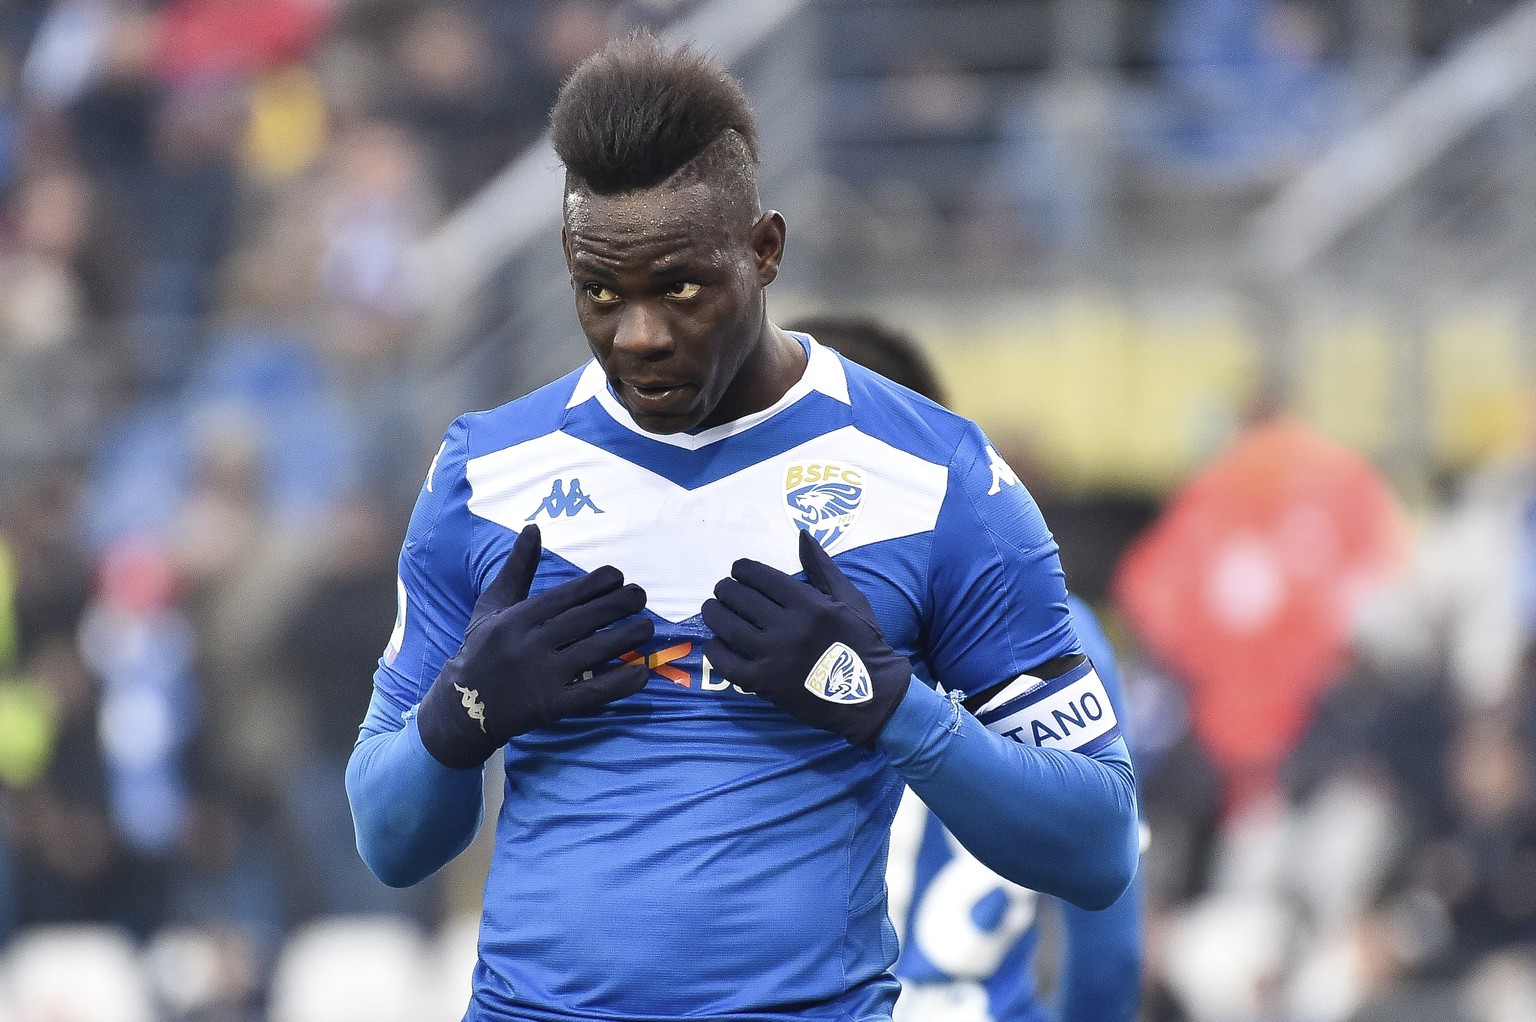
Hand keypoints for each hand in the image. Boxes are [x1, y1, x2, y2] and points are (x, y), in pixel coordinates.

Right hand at [417, 524, 654, 768]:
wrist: (463, 708)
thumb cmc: (482, 649)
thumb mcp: (493, 605)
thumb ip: (518, 568)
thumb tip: (534, 527)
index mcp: (517, 618)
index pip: (563, 597)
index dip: (594, 585)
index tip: (619, 576)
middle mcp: (530, 644)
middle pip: (582, 621)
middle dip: (617, 606)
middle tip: (641, 596)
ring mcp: (541, 677)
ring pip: (591, 653)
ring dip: (625, 638)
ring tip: (648, 627)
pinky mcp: (552, 706)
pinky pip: (591, 693)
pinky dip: (619, 683)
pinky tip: (642, 671)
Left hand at [702, 530, 909, 748]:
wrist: (870, 695)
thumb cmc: (861, 641)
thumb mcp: (848, 598)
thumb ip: (821, 567)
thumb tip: (802, 535)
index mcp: (809, 603)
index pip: (762, 577)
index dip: (743, 569)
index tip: (738, 570)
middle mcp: (789, 627)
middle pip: (741, 598)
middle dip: (726, 588)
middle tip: (723, 589)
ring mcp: (774, 657)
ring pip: (729, 627)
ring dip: (713, 613)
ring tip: (712, 608)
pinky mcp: (764, 684)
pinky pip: (727, 664)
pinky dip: (715, 650)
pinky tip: (713, 642)